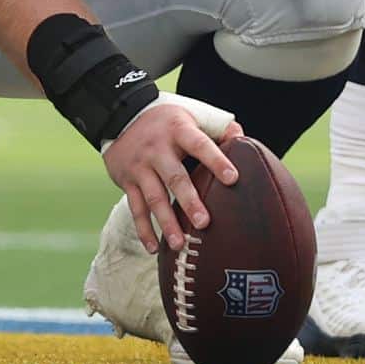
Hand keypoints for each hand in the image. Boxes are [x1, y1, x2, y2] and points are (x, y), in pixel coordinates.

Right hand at [101, 99, 244, 253]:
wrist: (121, 116)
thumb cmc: (167, 121)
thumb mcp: (191, 115)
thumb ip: (218, 127)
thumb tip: (243, 140)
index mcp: (178, 130)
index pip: (200, 145)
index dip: (216, 161)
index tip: (233, 179)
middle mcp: (157, 149)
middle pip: (174, 177)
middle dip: (189, 201)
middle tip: (204, 222)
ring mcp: (140, 166)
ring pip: (154, 197)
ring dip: (166, 222)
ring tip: (179, 244)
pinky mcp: (128, 180)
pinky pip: (135, 208)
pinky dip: (143, 229)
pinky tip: (153, 248)